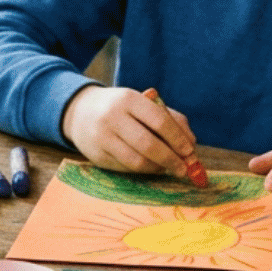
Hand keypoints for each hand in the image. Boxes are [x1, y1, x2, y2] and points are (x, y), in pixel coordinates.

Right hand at [60, 86, 196, 176]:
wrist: (80, 112)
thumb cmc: (121, 108)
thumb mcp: (143, 103)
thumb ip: (170, 118)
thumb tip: (191, 143)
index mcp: (128, 99)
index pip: (159, 120)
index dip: (177, 138)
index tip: (190, 151)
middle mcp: (112, 117)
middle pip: (148, 144)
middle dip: (170, 159)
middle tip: (184, 169)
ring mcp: (102, 138)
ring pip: (137, 161)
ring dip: (157, 168)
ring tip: (167, 167)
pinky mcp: (97, 156)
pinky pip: (126, 168)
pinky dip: (143, 170)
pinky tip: (151, 167)